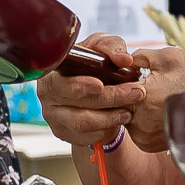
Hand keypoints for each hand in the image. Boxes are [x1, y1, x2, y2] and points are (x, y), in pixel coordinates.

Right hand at [35, 33, 150, 151]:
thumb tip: (124, 60)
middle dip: (111, 98)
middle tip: (136, 93)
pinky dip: (106, 130)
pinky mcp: (64, 133)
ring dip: (111, 118)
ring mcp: (54, 117)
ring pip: (84, 124)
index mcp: (51, 73)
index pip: (62, 83)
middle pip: (79, 104)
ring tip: (129, 112)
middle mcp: (48, 96)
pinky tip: (118, 120)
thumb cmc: (91, 63)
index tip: (100, 85)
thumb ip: (112, 47)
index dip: (80, 86)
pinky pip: (87, 137)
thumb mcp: (100, 48)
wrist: (87, 88)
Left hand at [123, 43, 184, 152]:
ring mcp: (141, 136)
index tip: (123, 77)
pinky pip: (134, 131)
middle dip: (122, 96)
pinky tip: (151, 114)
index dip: (115, 82)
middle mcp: (138, 122)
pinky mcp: (146, 145)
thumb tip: (124, 58)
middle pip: (115, 106)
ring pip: (123, 119)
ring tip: (147, 101)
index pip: (112, 90)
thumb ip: (142, 55)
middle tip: (138, 88)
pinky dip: (139, 123)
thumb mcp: (170, 58)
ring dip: (130, 110)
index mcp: (140, 98)